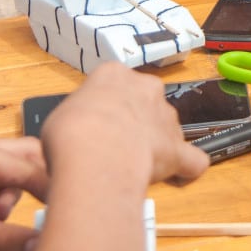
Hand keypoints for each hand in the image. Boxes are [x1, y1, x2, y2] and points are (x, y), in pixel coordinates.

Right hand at [41, 62, 208, 190]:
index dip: (103, 106)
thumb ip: (78, 117)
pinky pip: (190, 158)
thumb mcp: (59, 115)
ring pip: (165, 128)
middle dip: (133, 121)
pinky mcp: (177, 147)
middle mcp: (147, 89)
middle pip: (145, 102)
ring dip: (154, 144)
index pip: (114, 83)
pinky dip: (186, 167)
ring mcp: (166, 117)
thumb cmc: (71, 132)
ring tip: (132, 167)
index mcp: (114, 75)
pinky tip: (178, 175)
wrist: (96, 152)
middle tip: (112, 144)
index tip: (94, 122)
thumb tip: (79, 132)